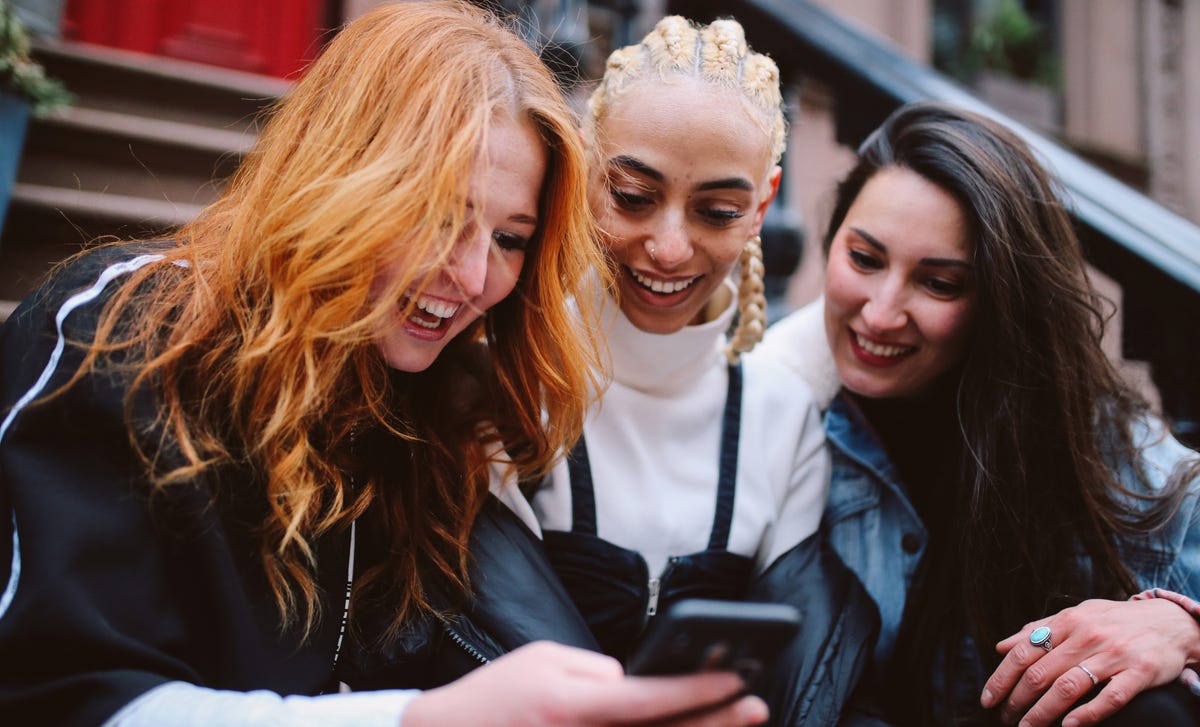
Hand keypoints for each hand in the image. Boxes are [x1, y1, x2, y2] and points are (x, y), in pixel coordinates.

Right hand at [403, 641, 768, 726]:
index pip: (650, 699)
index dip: (698, 690)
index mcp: (574, 706)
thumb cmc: (495, 696)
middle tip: (756, 705)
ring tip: (735, 725)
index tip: (737, 678)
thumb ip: (596, 671)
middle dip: (716, 723)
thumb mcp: (543, 659)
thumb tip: (637, 684)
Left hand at [979, 598, 1199, 726]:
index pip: (1023, 653)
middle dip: (1017, 701)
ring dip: (1043, 713)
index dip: (1001, 679)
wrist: (1171, 621)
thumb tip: (1002, 646)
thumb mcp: (1076, 616)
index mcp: (1068, 622)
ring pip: (1068, 688)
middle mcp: (1087, 637)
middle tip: (1007, 718)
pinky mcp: (1140, 673)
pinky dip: (1087, 714)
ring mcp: (1114, 655)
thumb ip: (1039, 630)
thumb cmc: (1116, 621)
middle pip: (1040, 674)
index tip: (988, 699)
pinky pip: (1109, 698)